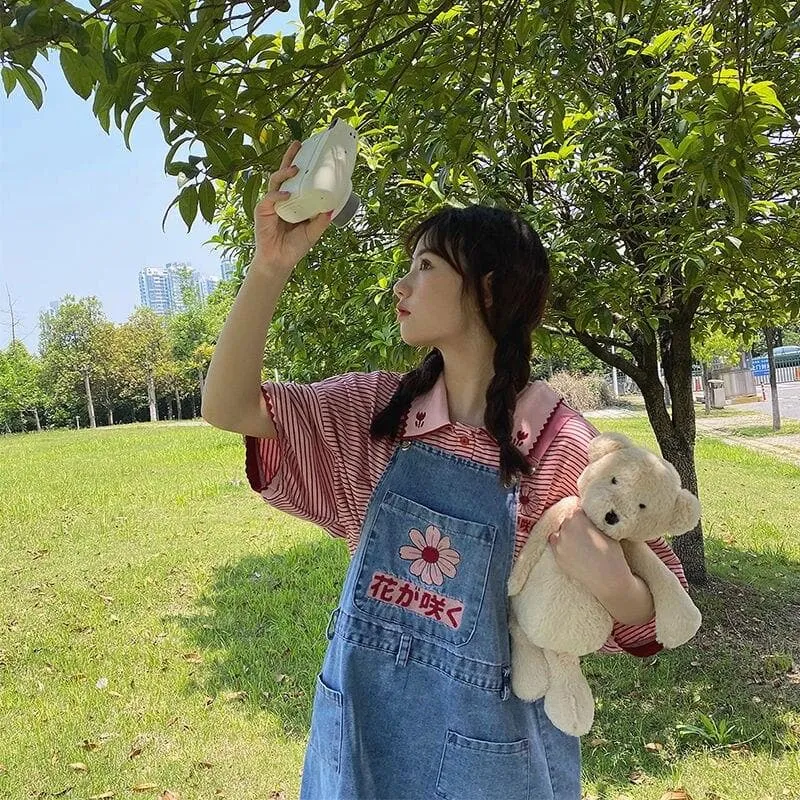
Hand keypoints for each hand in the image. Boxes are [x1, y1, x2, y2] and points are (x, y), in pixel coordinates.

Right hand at [251, 140, 334, 273]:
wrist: (279, 262)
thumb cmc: (294, 246)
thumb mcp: (313, 233)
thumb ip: (321, 222)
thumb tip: (333, 208)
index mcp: (293, 200)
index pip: (297, 179)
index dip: (301, 164)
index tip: (312, 152)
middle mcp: (281, 199)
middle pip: (284, 173)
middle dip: (290, 157)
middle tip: (298, 144)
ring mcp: (271, 204)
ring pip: (275, 182)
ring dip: (284, 173)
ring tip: (295, 168)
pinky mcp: (262, 212)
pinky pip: (269, 199)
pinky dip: (278, 196)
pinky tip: (287, 195)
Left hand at [547, 507, 632, 596]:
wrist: (608, 578)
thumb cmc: (612, 552)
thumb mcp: (605, 528)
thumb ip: (592, 518)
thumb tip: (587, 513)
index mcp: (577, 518)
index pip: (576, 508)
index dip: (582, 512)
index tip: (587, 516)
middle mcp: (565, 529)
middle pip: (567, 519)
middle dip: (574, 522)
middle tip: (585, 530)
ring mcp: (559, 543)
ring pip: (559, 531)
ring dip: (567, 533)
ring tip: (579, 541)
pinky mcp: (557, 556)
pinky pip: (555, 544)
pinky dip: (561, 544)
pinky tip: (573, 549)